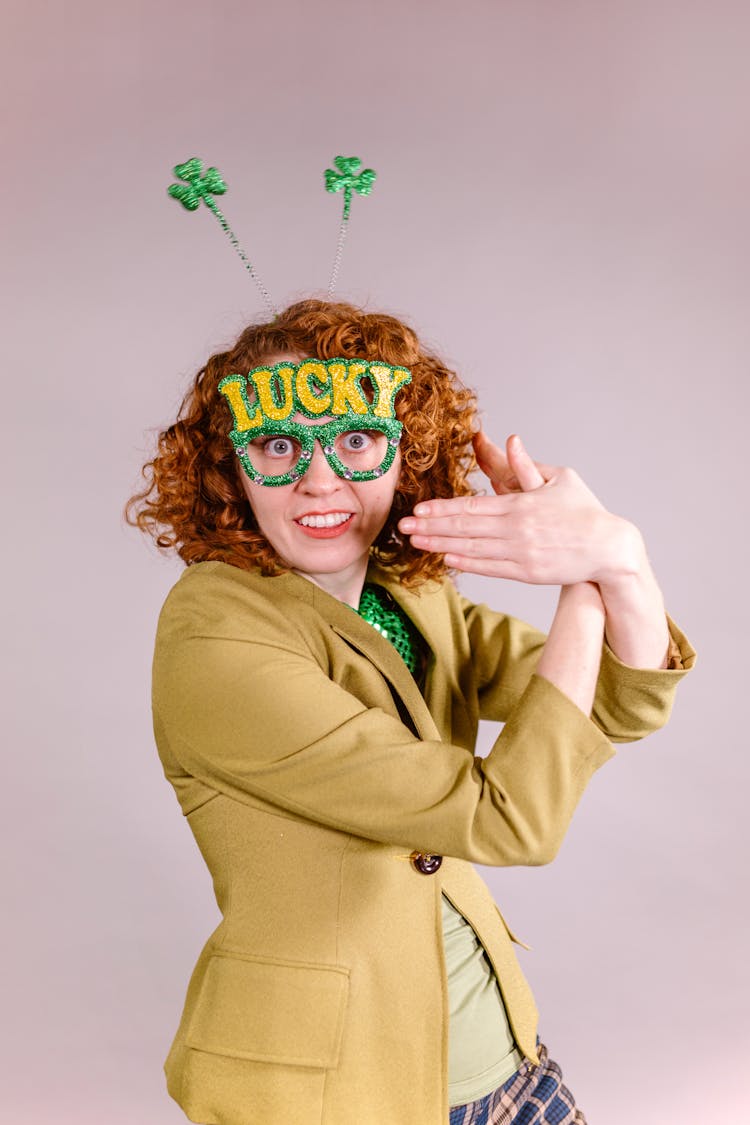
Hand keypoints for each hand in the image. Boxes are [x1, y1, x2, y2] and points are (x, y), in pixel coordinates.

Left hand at [398, 433, 642, 585]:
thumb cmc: (583, 510)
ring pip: (472, 549)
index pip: (472, 506)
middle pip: (465, 528)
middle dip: (431, 527)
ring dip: (441, 545)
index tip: (419, 510)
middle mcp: (517, 529)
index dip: (443, 509)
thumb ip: (527, 466)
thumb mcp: (559, 479)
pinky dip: (467, 564)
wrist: (610, 548)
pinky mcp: (528, 572)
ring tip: (416, 543)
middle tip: (403, 527)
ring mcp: (521, 553)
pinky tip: (446, 558)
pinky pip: (490, 568)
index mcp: (521, 504)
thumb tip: (511, 440)